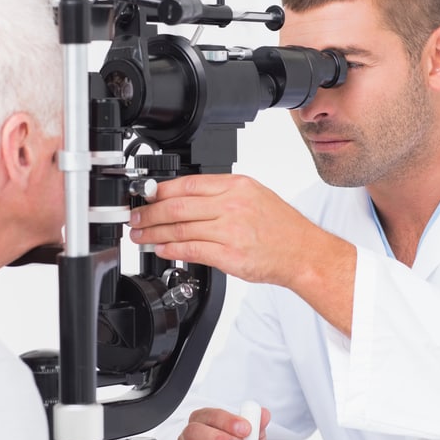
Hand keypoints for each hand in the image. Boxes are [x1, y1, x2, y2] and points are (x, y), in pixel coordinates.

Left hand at [128, 174, 314, 287]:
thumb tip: (185, 197)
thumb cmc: (281, 227)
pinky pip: (192, 250)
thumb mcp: (254, 195)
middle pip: (177, 206)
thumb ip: (222, 194)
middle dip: (149, 213)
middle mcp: (232, 206)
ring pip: (180, 229)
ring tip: (141, 235)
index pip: (188, 184)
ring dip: (154, 233)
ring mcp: (230, 231)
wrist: (303, 253)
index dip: (159, 190)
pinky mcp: (229, 255)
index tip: (145, 195)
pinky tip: (162, 249)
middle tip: (135, 217)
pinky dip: (172, 249)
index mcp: (237, 186)